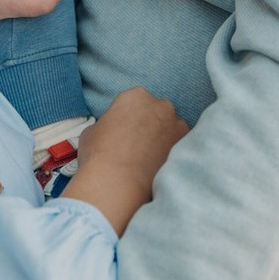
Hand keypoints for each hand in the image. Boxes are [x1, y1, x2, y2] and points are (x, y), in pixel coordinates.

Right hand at [60, 87, 188, 234]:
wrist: (117, 184)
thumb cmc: (99, 155)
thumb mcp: (92, 131)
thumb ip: (108, 124)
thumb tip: (112, 132)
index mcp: (135, 95)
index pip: (134, 102)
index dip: (128, 118)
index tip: (124, 132)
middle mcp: (160, 105)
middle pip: (156, 112)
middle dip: (150, 125)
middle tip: (139, 146)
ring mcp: (176, 125)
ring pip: (171, 129)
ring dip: (164, 140)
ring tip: (151, 161)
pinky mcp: (186, 147)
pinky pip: (181, 148)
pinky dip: (173, 155)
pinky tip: (160, 168)